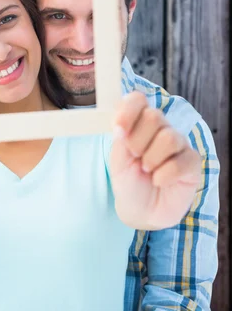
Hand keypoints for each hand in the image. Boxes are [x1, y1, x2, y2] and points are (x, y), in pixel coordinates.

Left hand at [110, 92, 201, 228]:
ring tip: (147, 171)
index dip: (129, 109)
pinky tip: (160, 181)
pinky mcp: (192, 162)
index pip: (138, 99)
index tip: (119, 129)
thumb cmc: (128, 182)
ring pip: (169, 137)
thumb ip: (119, 143)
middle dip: (138, 140)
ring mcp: (178, 143)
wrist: (142, 211)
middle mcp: (160, 128)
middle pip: (154, 115)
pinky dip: (165, 175)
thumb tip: (120, 126)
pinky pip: (182, 161)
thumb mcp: (117, 163)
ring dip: (152, 159)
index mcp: (138, 122)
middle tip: (135, 157)